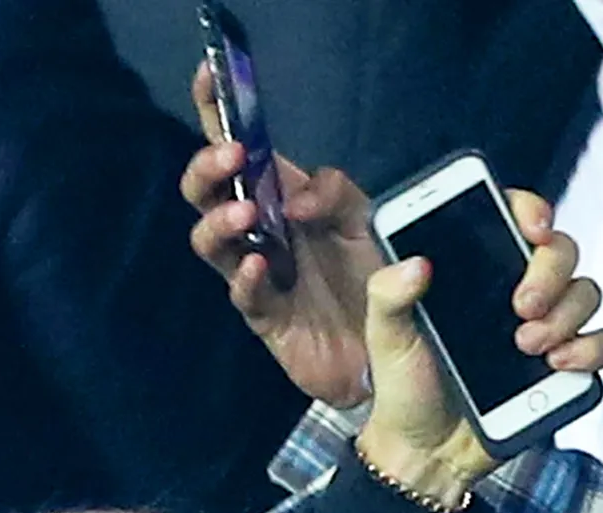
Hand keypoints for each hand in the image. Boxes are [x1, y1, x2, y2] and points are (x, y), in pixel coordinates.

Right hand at [183, 61, 381, 406]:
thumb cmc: (380, 277)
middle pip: (208, 193)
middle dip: (208, 169)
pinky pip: (244, 296)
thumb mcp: (371, 219)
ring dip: (220, 221)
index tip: (209, 76)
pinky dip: (247, 278)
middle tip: (230, 157)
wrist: (394, 346)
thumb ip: (338, 194)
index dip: (219, 110)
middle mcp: (263, 231)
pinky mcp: (266, 318)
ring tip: (244, 213)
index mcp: (286, 196)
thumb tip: (295, 197)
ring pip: (211, 243)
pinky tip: (260, 265)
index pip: (243, 147)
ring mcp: (259, 275)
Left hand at [356, 191, 602, 506]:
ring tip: (524, 345)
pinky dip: (589, 349)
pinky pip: (601, 343)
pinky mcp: (561, 364)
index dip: (531, 210)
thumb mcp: (387, 340)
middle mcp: (514, 292)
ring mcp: (543, 326)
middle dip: (550, 272)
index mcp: (475, 274)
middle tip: (520, 306)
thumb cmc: (405, 389)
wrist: (423, 451)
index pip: (514, 220)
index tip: (533, 227)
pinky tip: (556, 363)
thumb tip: (414, 265)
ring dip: (564, 315)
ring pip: (585, 293)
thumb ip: (388, 298)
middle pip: (560, 252)